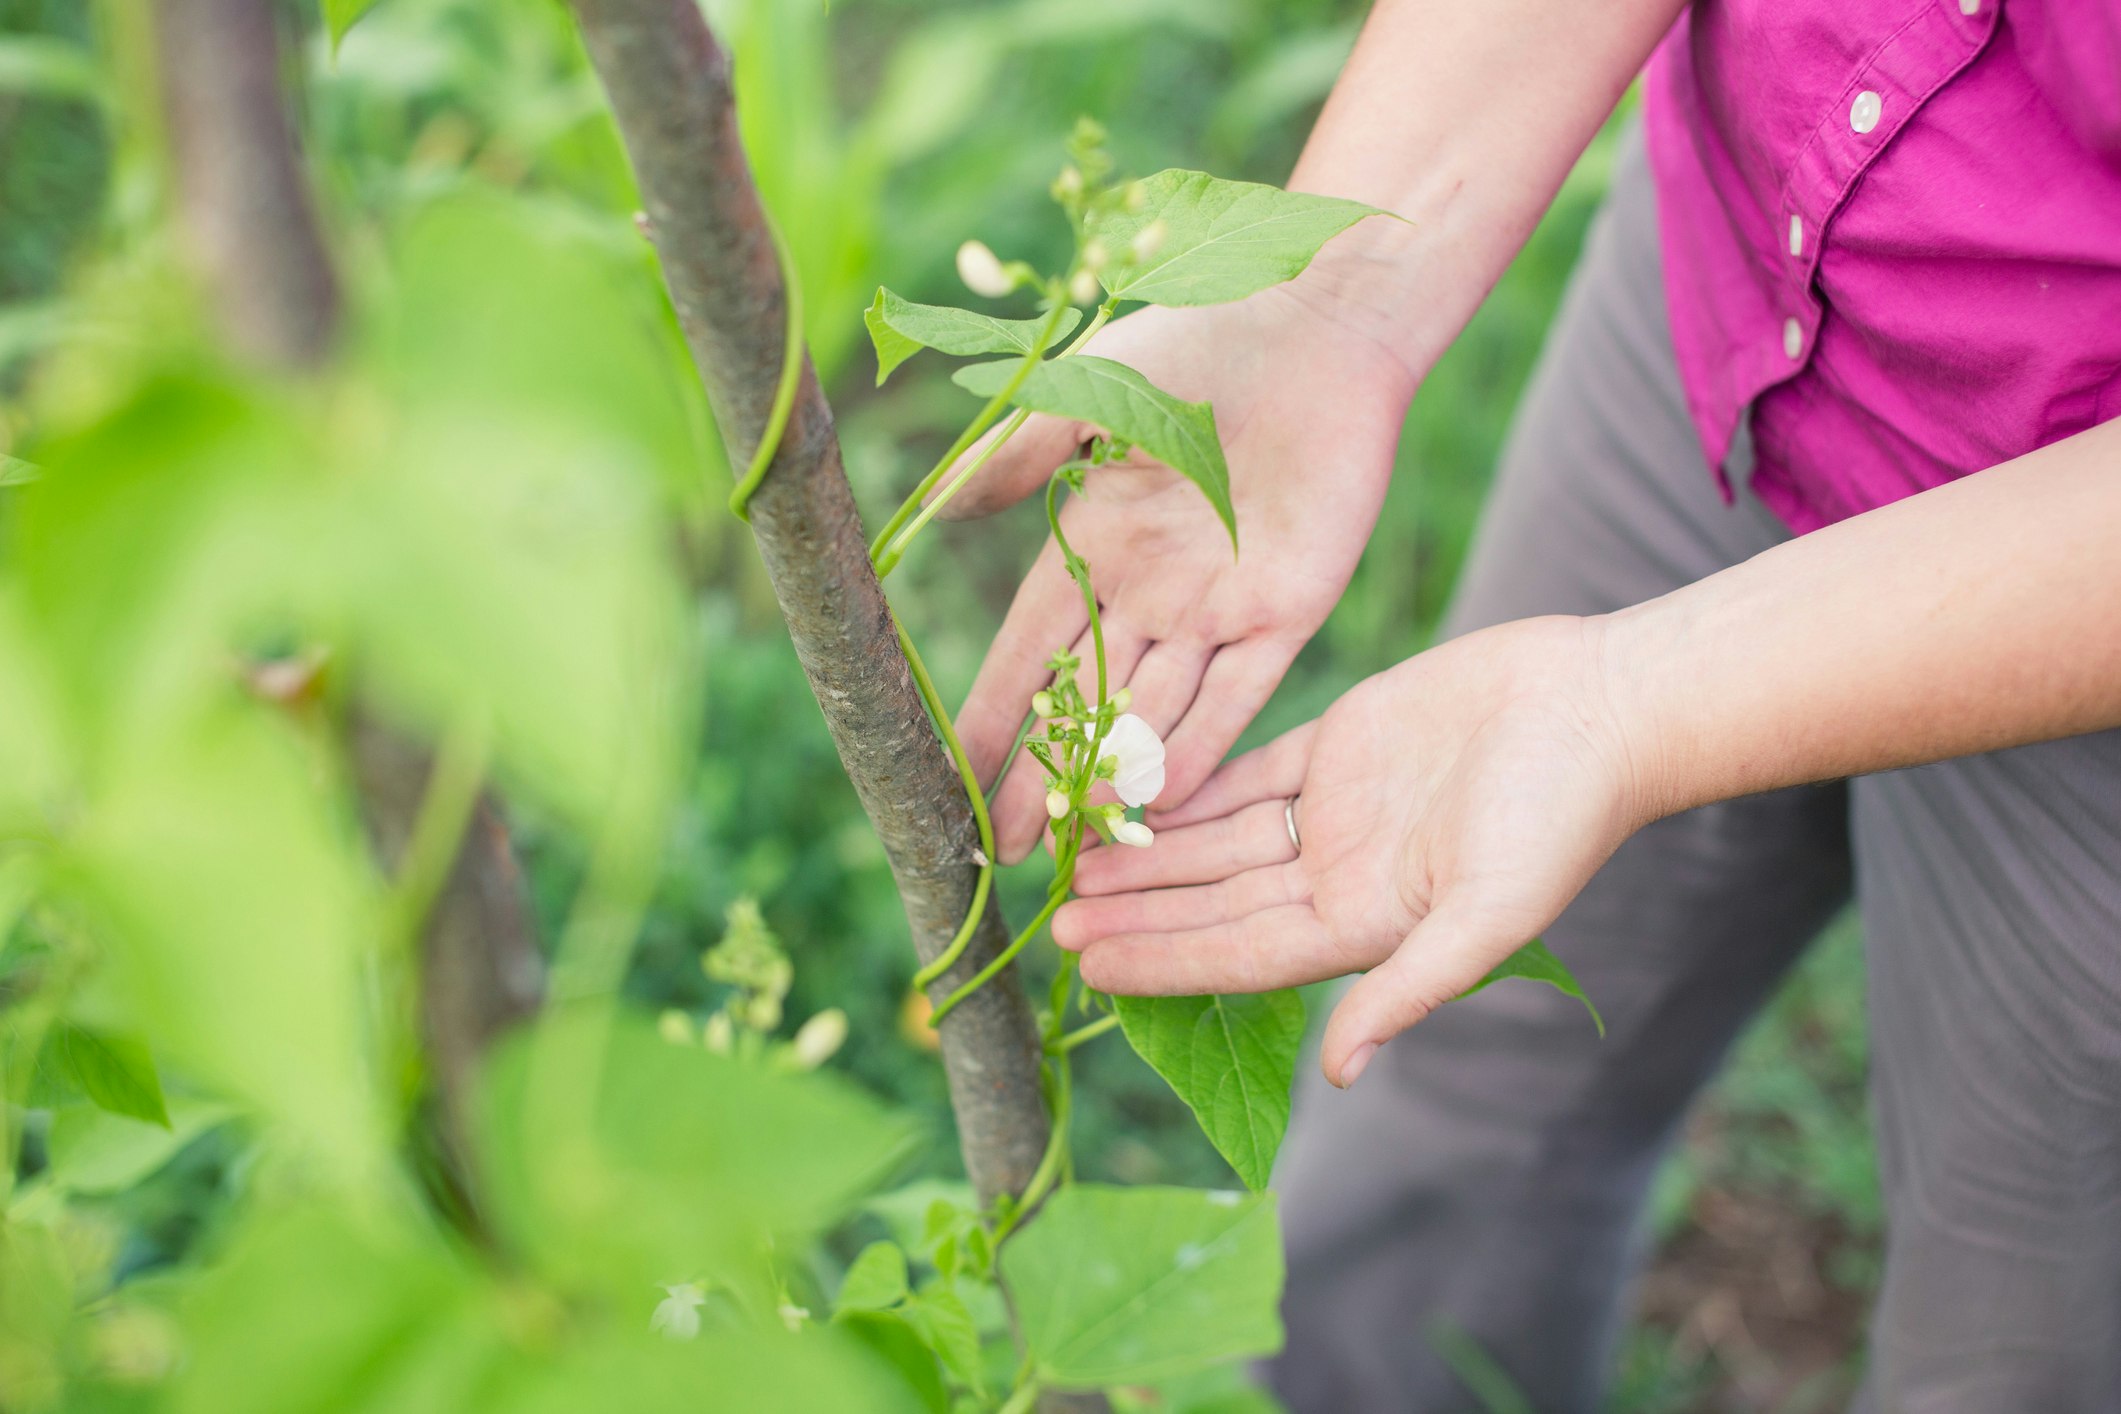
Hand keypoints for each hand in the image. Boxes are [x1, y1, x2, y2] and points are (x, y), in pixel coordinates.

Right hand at [945, 290, 1417, 861]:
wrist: (1315, 319)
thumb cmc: (1196, 338)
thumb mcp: (1086, 395)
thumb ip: (1016, 458)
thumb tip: (935, 511)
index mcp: (1093, 544)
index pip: (1029, 651)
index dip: (992, 715)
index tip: (951, 776)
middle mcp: (1150, 591)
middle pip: (1087, 703)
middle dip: (1045, 778)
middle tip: (1006, 853)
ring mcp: (1218, 607)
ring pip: (1157, 713)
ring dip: (1118, 781)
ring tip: (1077, 849)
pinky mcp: (1290, 610)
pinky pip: (1240, 696)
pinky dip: (1205, 748)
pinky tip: (1166, 802)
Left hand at [1049, 615, 1649, 1086]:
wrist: (1602, 706)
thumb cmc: (1562, 817)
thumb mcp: (1490, 916)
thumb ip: (1409, 989)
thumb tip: (1345, 1074)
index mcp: (1367, 925)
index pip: (1240, 955)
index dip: (1165, 959)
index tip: (1089, 964)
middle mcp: (1340, 876)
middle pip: (1215, 902)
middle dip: (1138, 911)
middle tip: (1055, 918)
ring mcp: (1337, 811)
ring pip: (1219, 837)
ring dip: (1151, 849)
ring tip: (1075, 855)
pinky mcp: (1341, 744)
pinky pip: (1248, 770)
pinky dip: (1192, 781)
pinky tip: (1135, 788)